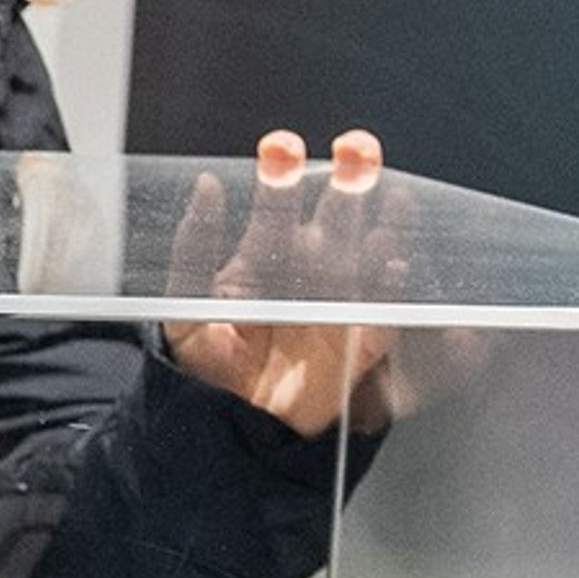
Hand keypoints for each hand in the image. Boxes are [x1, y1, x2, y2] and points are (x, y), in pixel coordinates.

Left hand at [164, 129, 429, 435]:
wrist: (226, 430)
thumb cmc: (204, 370)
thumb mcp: (184, 309)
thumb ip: (192, 251)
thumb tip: (209, 186)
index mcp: (263, 260)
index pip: (276, 208)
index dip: (281, 175)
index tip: (282, 147)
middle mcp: (306, 275)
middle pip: (333, 218)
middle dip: (347, 181)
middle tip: (355, 147)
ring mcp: (337, 305)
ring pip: (365, 255)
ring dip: (380, 225)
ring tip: (391, 193)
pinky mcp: (361, 343)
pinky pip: (382, 313)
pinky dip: (389, 292)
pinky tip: (393, 266)